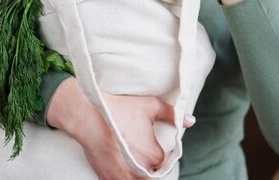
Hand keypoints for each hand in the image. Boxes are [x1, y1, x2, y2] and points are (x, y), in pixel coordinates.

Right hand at [47, 78, 194, 179]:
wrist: (87, 115)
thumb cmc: (120, 109)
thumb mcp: (150, 106)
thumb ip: (173, 114)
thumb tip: (191, 121)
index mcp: (154, 155)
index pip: (163, 163)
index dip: (157, 155)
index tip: (149, 146)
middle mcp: (141, 170)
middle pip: (152, 175)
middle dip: (148, 165)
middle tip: (137, 151)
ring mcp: (124, 177)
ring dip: (138, 174)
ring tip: (130, 158)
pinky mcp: (109, 179)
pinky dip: (124, 176)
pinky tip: (119, 163)